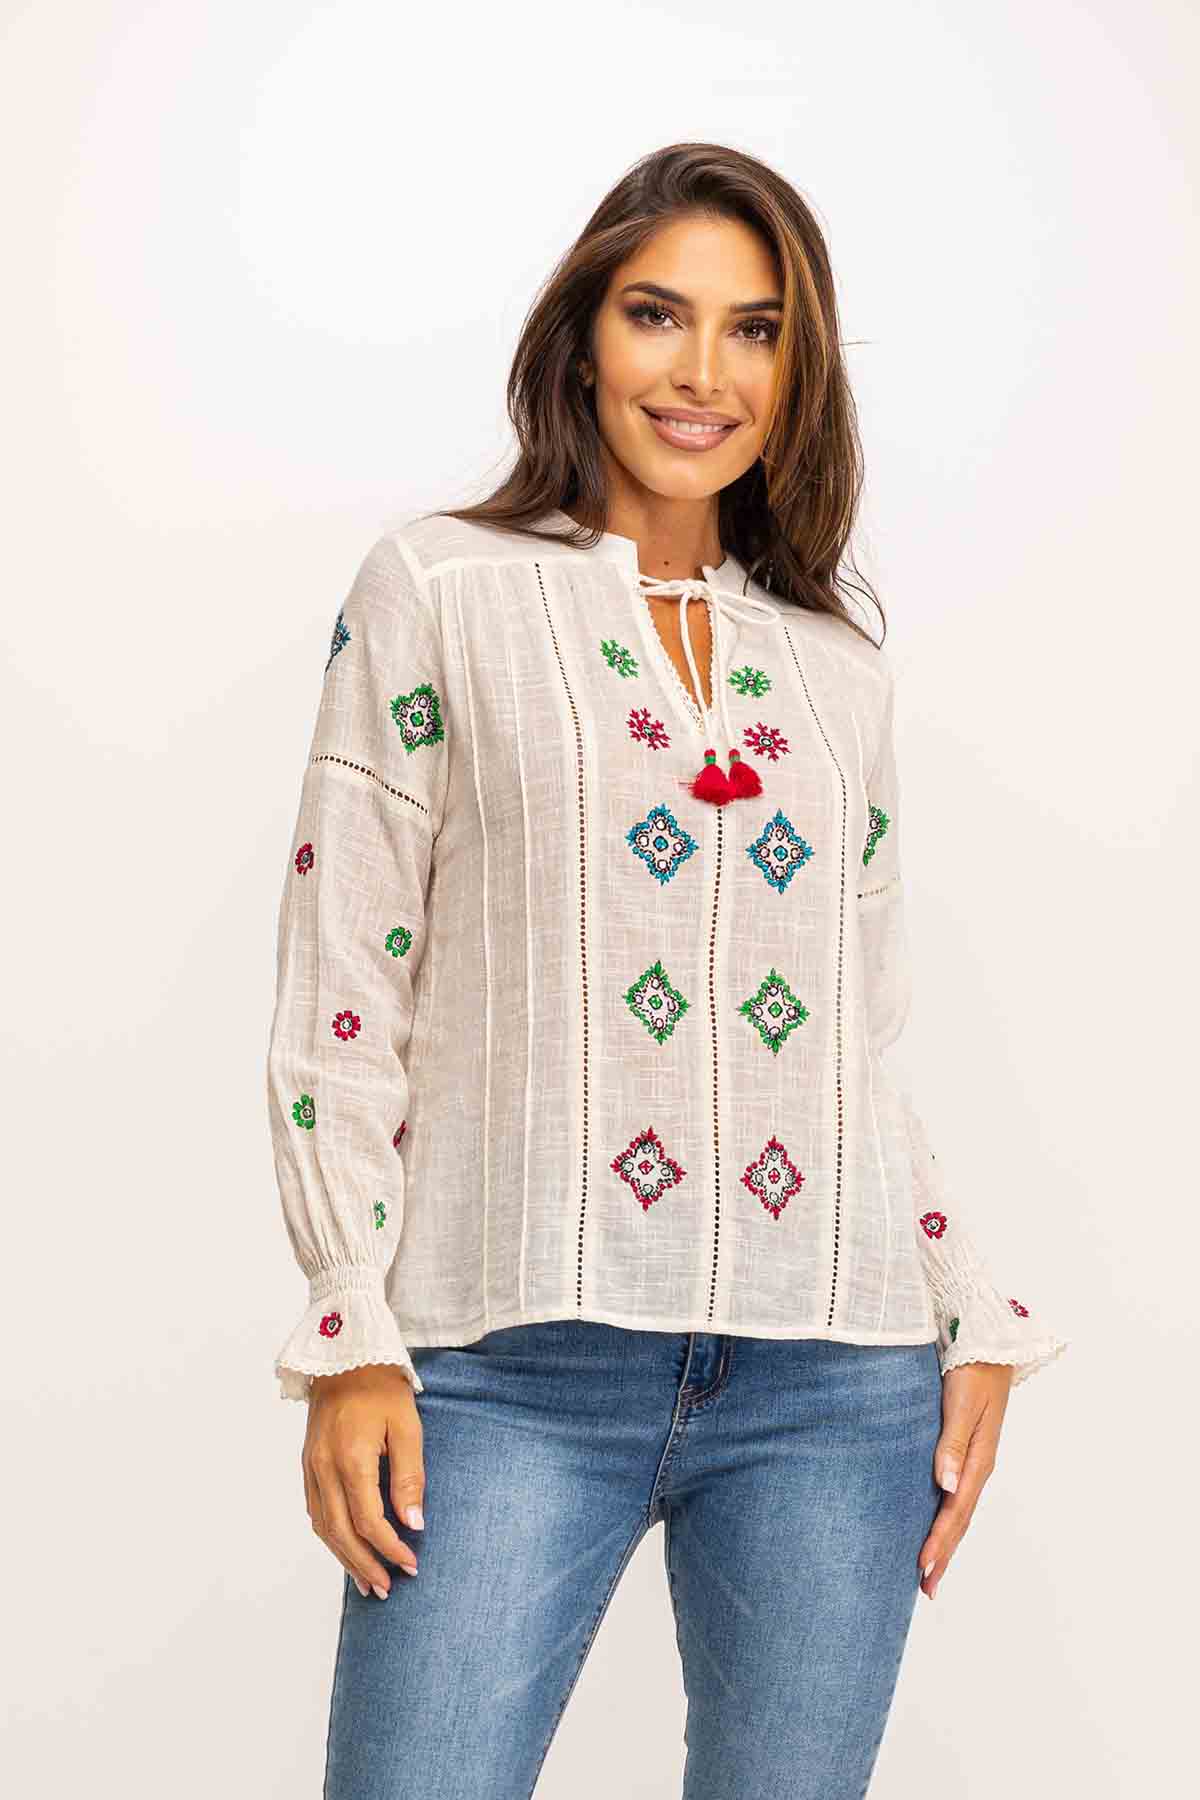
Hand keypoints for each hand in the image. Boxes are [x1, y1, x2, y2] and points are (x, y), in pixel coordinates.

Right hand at [301, 1364, 424, 1598]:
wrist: (345, 1355)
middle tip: (387, 1588)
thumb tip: (414, 1522)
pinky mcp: (307, 1463)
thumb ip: (409, 1476)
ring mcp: (310, 1466)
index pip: (368, 1520)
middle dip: (364, 1565)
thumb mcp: (407, 1426)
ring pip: (322, 1526)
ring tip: (367, 1582)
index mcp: (350, 1458)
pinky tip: (345, 1547)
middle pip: (340, 1532)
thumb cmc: (382, 1387)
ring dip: (344, 1557)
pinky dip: (330, 1536)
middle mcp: (323, 1467)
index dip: (390, 1548)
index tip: (411, 1564)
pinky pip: (314, 1510)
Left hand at [917, 1361, 1014, 1599]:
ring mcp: (972, 1459)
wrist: (989, 1343)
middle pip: (959, 1519)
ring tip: (928, 1570)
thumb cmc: (973, 1370)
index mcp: (979, 1459)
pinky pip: (953, 1492)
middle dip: (943, 1553)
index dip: (939, 1541)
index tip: (922, 1568)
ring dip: (944, 1540)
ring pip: (957, 1509)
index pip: (956, 1510)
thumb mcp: (962, 1404)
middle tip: (926, 1590)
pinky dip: (944, 1515)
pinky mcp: (963, 1448)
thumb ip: (953, 1443)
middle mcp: (977, 1465)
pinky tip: (933, 1523)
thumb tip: (946, 1484)